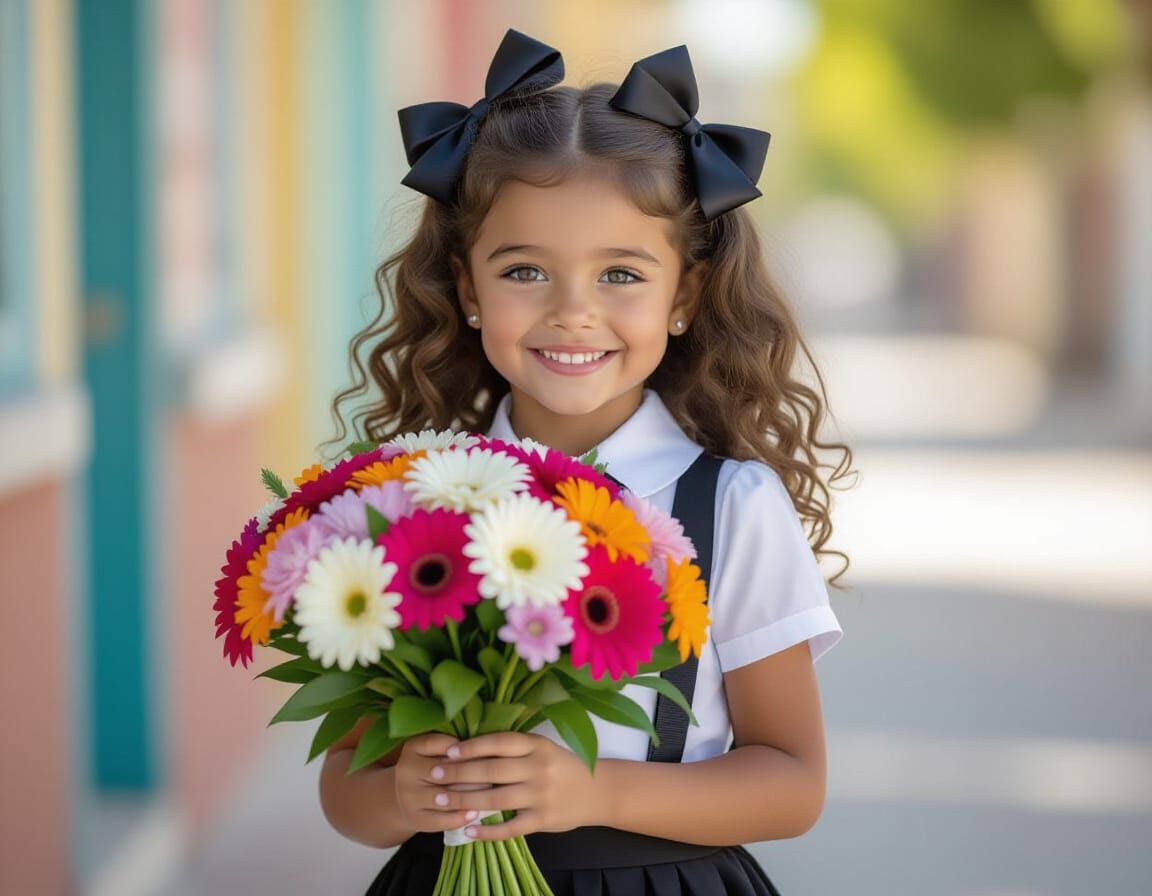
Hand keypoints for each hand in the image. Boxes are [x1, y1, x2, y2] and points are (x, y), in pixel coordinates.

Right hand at [392, 733, 488, 834]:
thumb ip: (456, 747)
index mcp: (412, 747)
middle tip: (498, 772)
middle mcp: (406, 770)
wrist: (407, 798)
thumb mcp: (436, 750)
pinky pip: (441, 819)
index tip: (487, 750)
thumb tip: (489, 747)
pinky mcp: (415, 818)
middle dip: (473, 772)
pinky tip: (476, 814)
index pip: (441, 744)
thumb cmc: (433, 768)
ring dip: (470, 795)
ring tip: (492, 793)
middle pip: (445, 771)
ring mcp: (408, 796)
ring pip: (445, 796)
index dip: (466, 748)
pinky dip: (460, 817)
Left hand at [428, 731, 602, 840]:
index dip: (471, 746)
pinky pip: (510, 827)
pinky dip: (487, 831)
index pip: (498, 743)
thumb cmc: (563, 767)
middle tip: (434, 775)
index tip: (447, 751)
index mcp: (537, 745)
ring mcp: (540, 795)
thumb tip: (470, 749)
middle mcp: (538, 768)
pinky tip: (467, 829)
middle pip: (491, 770)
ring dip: (464, 800)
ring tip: (441, 801)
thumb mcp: (542, 749)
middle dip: (458, 773)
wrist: (599, 791)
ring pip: (495, 798)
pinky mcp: (542, 820)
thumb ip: (513, 749)